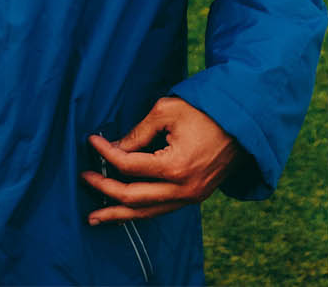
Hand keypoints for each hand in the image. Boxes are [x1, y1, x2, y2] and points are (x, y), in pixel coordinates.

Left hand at [82, 96, 240, 224]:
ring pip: (148, 213)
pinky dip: (141, 211)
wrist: (244, 124)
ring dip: (119, 214)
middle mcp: (183, 189)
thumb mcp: (167, 111)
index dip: (106, 153)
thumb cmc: (205, 111)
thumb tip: (114, 148)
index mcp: (176, 166)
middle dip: (104, 189)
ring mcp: (191, 197)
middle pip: (133, 197)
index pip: (129, 166)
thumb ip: (138, 133)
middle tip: (83, 178)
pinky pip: (162, 210)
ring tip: (95, 217)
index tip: (91, 141)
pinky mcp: (196, 197)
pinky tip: (124, 211)